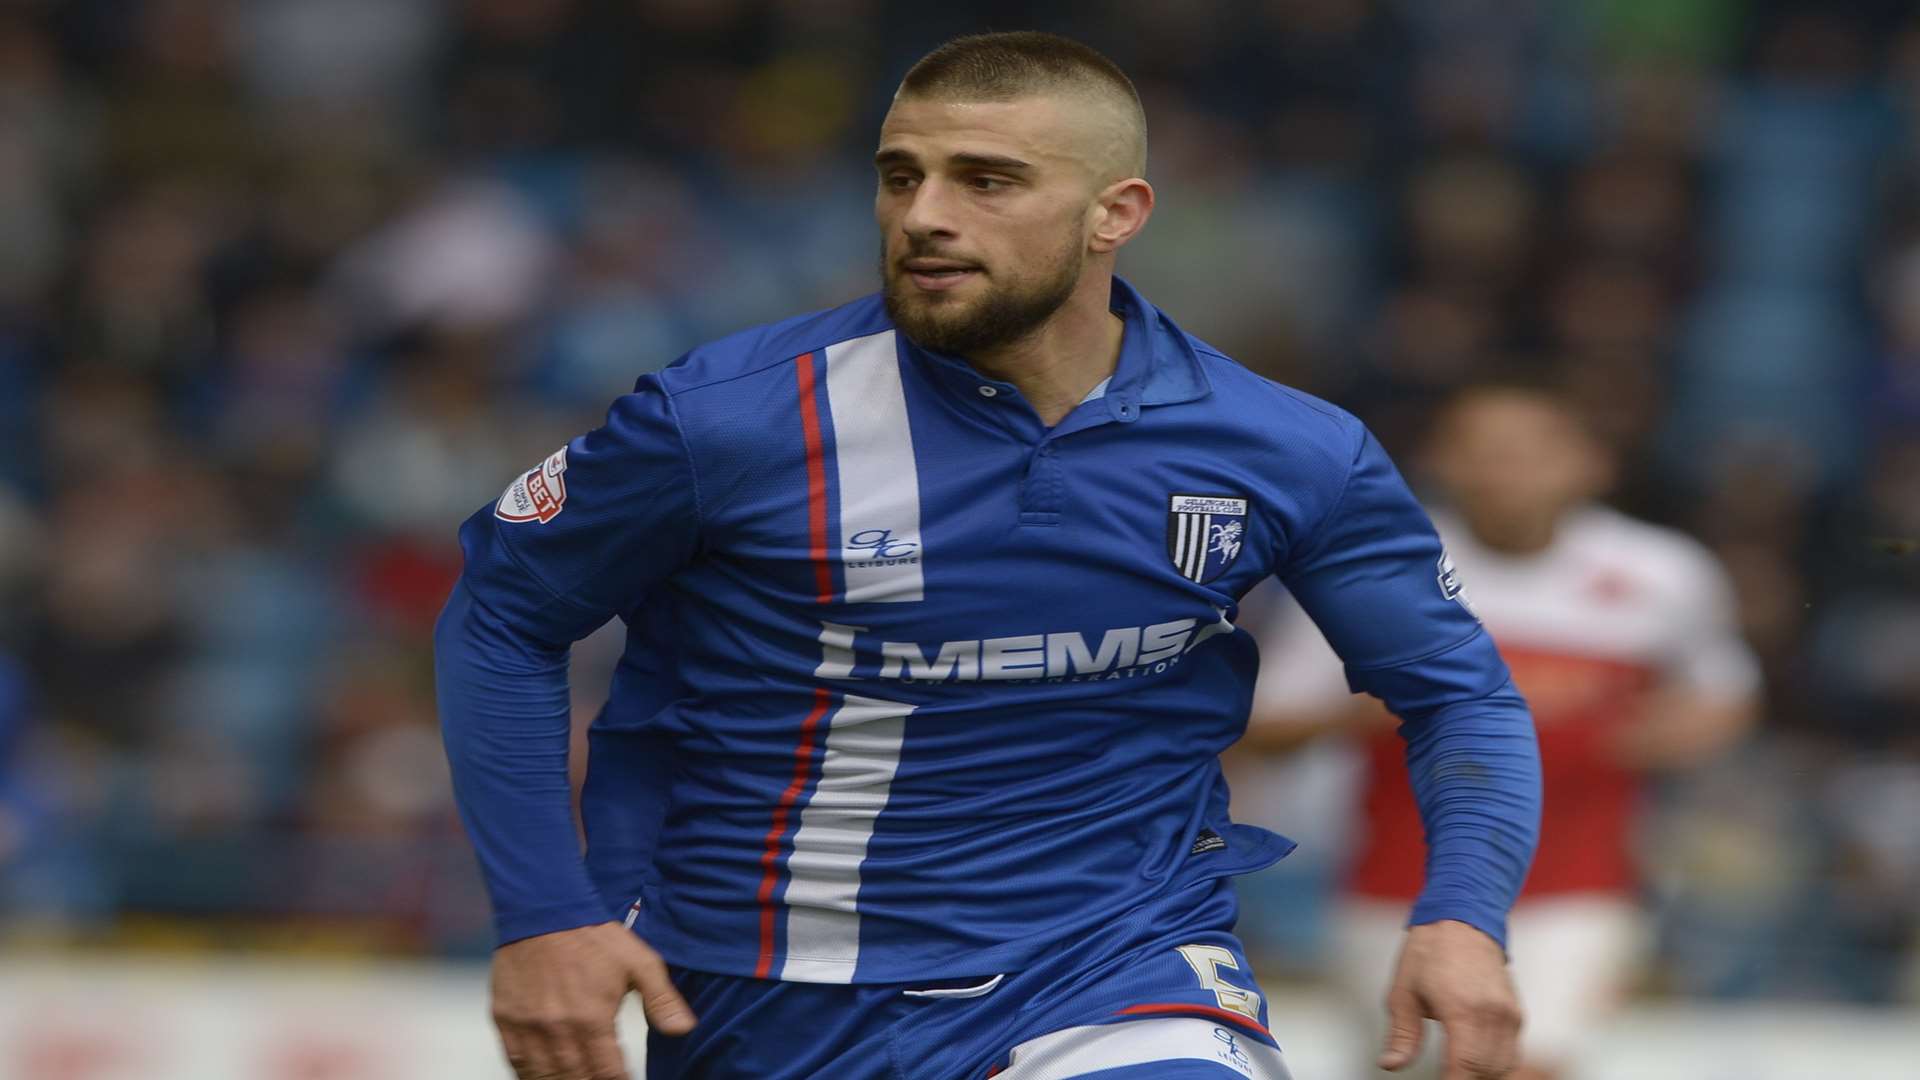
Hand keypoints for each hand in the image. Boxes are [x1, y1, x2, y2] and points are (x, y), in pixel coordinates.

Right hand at [490, 921, 697, 1079]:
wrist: (543, 909)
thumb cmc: (593, 936)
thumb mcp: (639, 962)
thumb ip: (662, 999)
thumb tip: (683, 1029)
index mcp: (592, 1020)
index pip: (608, 1074)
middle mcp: (557, 1030)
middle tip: (602, 1079)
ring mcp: (527, 1029)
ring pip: (544, 1077)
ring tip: (578, 1079)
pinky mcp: (505, 1021)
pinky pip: (516, 1063)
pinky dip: (532, 1075)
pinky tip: (546, 1075)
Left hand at [1378, 919, 1521, 1079]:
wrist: (1462, 919)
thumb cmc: (1427, 954)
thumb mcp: (1403, 993)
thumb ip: (1402, 1035)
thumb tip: (1390, 1065)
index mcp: (1463, 1009)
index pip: (1464, 1066)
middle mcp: (1493, 1014)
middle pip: (1485, 1071)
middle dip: (1464, 1079)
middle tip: (1443, 1075)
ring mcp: (1509, 1014)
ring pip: (1503, 1066)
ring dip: (1481, 1074)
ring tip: (1454, 1068)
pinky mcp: (1516, 1013)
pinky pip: (1511, 1052)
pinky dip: (1494, 1063)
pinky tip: (1472, 1059)